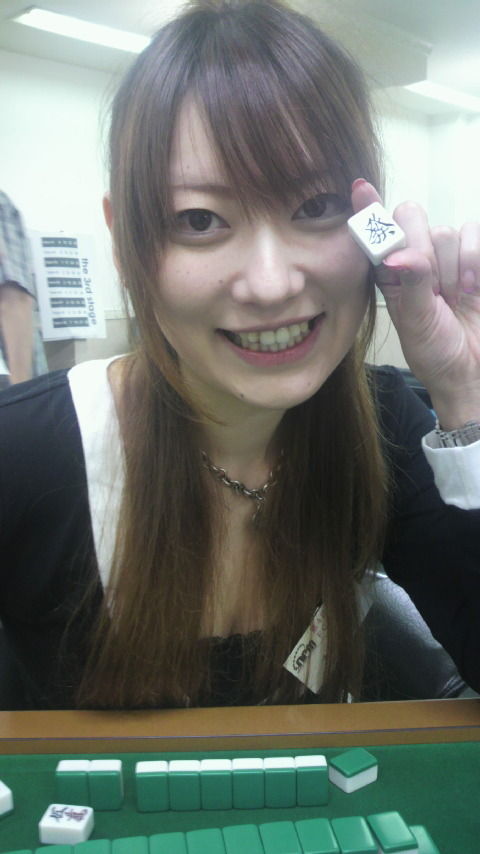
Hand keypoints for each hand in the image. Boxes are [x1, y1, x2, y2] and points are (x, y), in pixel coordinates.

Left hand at [351, 179, 479, 428]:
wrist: (471, 371)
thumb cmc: (435, 352)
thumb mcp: (415, 323)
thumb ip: (410, 284)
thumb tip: (400, 254)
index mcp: (389, 273)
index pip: (375, 232)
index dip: (368, 209)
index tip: (360, 189)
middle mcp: (416, 258)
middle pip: (412, 217)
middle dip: (422, 248)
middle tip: (431, 287)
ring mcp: (447, 257)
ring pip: (446, 231)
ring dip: (452, 266)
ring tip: (454, 297)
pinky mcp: (475, 258)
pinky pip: (473, 235)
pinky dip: (473, 262)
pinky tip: (470, 289)